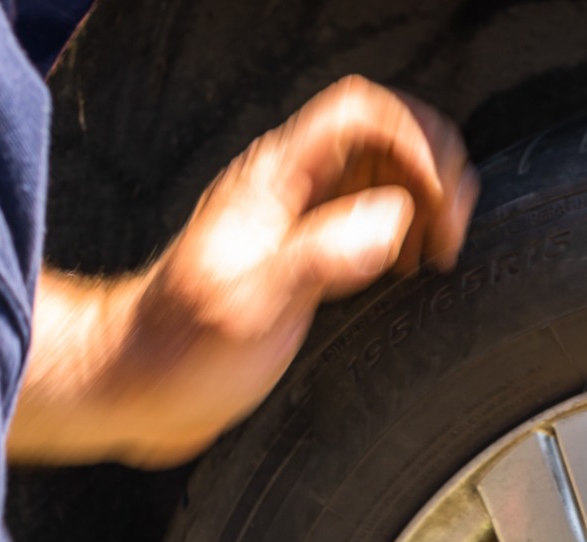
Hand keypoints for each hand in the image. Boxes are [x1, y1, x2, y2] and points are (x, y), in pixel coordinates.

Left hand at [8, 77, 476, 466]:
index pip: (363, 115)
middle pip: (385, 135)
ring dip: (425, 201)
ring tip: (435, 251)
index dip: (416, 145)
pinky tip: (407, 267)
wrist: (139, 382)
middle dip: (433, 172)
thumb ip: (323, 256)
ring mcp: (299, 217)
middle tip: (447, 233)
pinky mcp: (306, 251)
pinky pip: (372, 213)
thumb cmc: (179, 350)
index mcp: (276, 182)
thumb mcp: (252, 305)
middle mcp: (290, 188)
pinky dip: (406, 230)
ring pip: (384, 172)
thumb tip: (394, 220)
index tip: (438, 207)